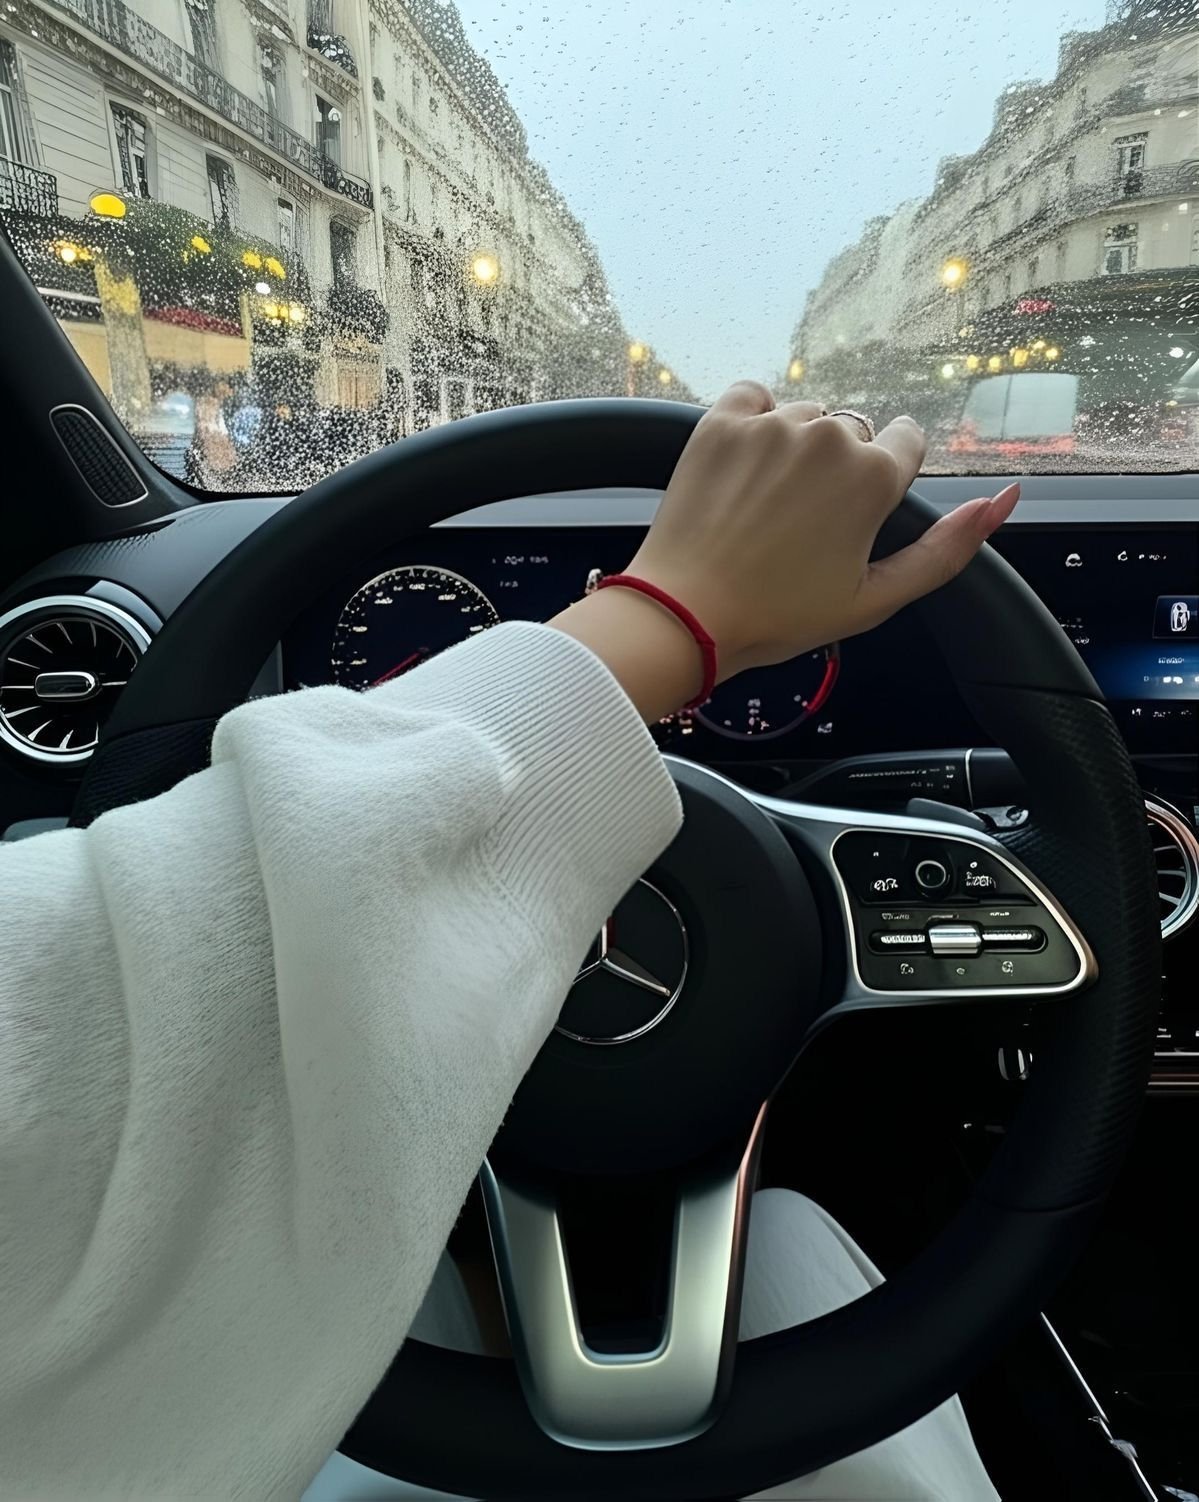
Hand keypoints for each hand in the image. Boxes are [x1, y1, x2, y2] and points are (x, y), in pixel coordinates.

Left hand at [626, 382, 1019, 680]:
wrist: (685, 615)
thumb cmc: (777, 615)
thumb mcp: (876, 598)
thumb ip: (948, 549)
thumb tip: (1005, 500)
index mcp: (874, 477)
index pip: (905, 443)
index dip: (882, 481)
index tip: (853, 513)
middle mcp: (829, 435)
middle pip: (854, 432)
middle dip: (838, 467)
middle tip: (802, 523)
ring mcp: (772, 423)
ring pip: (804, 416)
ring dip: (794, 447)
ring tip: (766, 505)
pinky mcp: (722, 420)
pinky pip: (753, 396)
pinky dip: (752, 421)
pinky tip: (743, 468)